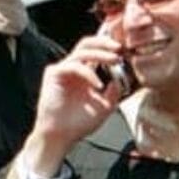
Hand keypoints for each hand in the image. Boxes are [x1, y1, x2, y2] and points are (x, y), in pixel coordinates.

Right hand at [23, 33, 124, 175]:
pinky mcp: (54, 74)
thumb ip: (114, 91)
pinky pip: (74, 66)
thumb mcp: (105, 106)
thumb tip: (120, 78)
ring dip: (101, 54)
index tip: (124, 47)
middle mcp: (73, 68)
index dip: (108, 44)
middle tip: (120, 47)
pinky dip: (89, 74)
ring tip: (115, 59)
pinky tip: (98, 85)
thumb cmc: (79, 124)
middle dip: (105, 41)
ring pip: (82, 51)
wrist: (61, 136)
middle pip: (87, 43)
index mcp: (85, 74)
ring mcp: (63, 70)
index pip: (95, 51)